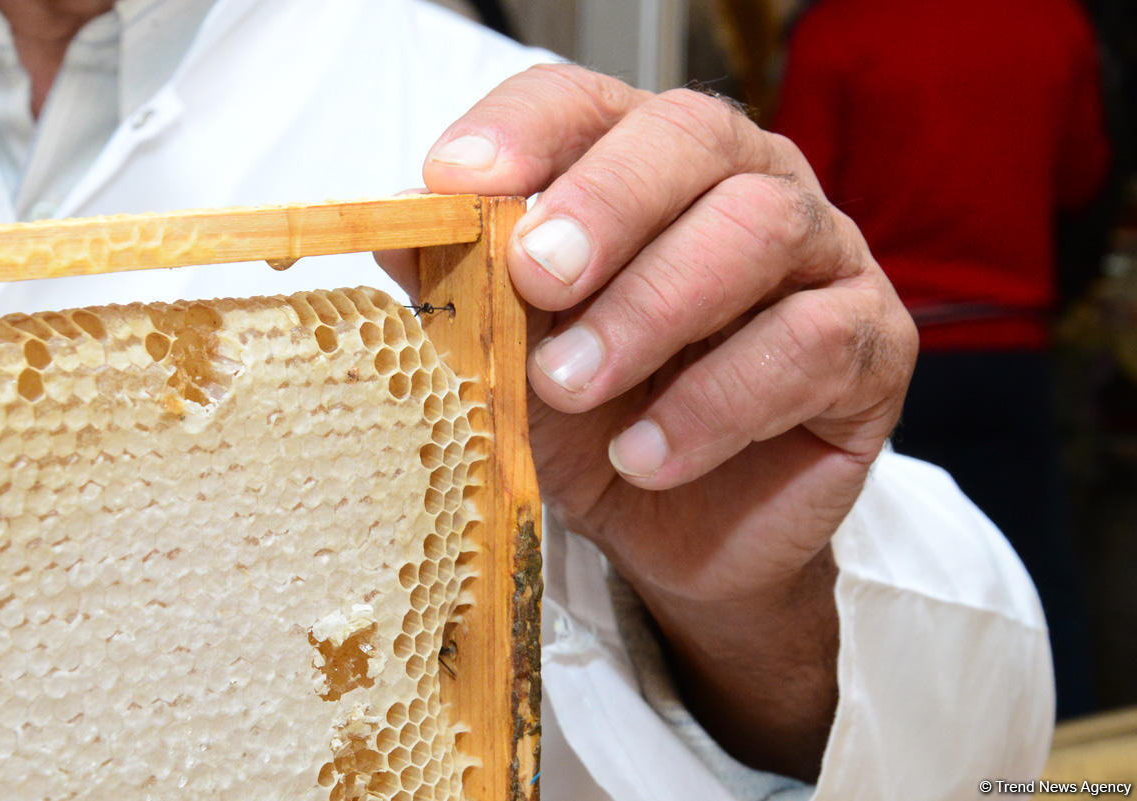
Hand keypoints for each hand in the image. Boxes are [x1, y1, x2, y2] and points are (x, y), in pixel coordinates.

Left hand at [379, 64, 916, 779]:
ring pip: (759, 230)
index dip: (524, 130)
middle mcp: (745, 188)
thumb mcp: (512, 362)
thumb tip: (399, 236)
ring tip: (573, 386)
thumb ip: (468, 294)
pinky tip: (648, 456)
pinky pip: (812, 344)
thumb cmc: (597, 429)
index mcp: (649, 171)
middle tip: (535, 278)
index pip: (590, 105)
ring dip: (653, 309)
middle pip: (691, 139)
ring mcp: (821, 258)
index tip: (455, 184)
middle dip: (605, 205)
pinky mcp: (869, 346)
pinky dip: (716, 403)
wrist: (680, 537)